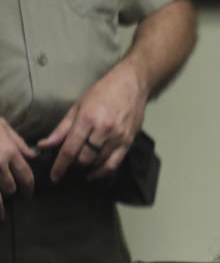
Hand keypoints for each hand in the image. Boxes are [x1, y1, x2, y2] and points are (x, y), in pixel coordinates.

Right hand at [0, 118, 36, 218]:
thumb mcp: (2, 126)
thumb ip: (18, 142)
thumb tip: (33, 155)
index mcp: (10, 152)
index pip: (26, 176)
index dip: (29, 189)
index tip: (28, 195)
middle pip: (10, 188)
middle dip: (11, 192)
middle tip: (10, 194)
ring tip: (2, 215)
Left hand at [37, 60, 147, 182]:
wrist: (131, 86)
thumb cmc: (102, 93)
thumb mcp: (77, 107)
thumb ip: (62, 129)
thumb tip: (45, 145)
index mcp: (87, 119)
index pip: (70, 148)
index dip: (60, 165)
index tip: (54, 176)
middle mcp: (103, 130)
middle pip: (84, 158)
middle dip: (74, 164)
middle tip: (70, 161)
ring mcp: (117, 137)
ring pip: (98, 162)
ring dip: (87, 166)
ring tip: (81, 163)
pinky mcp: (128, 142)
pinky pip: (114, 164)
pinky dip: (102, 172)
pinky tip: (94, 175)